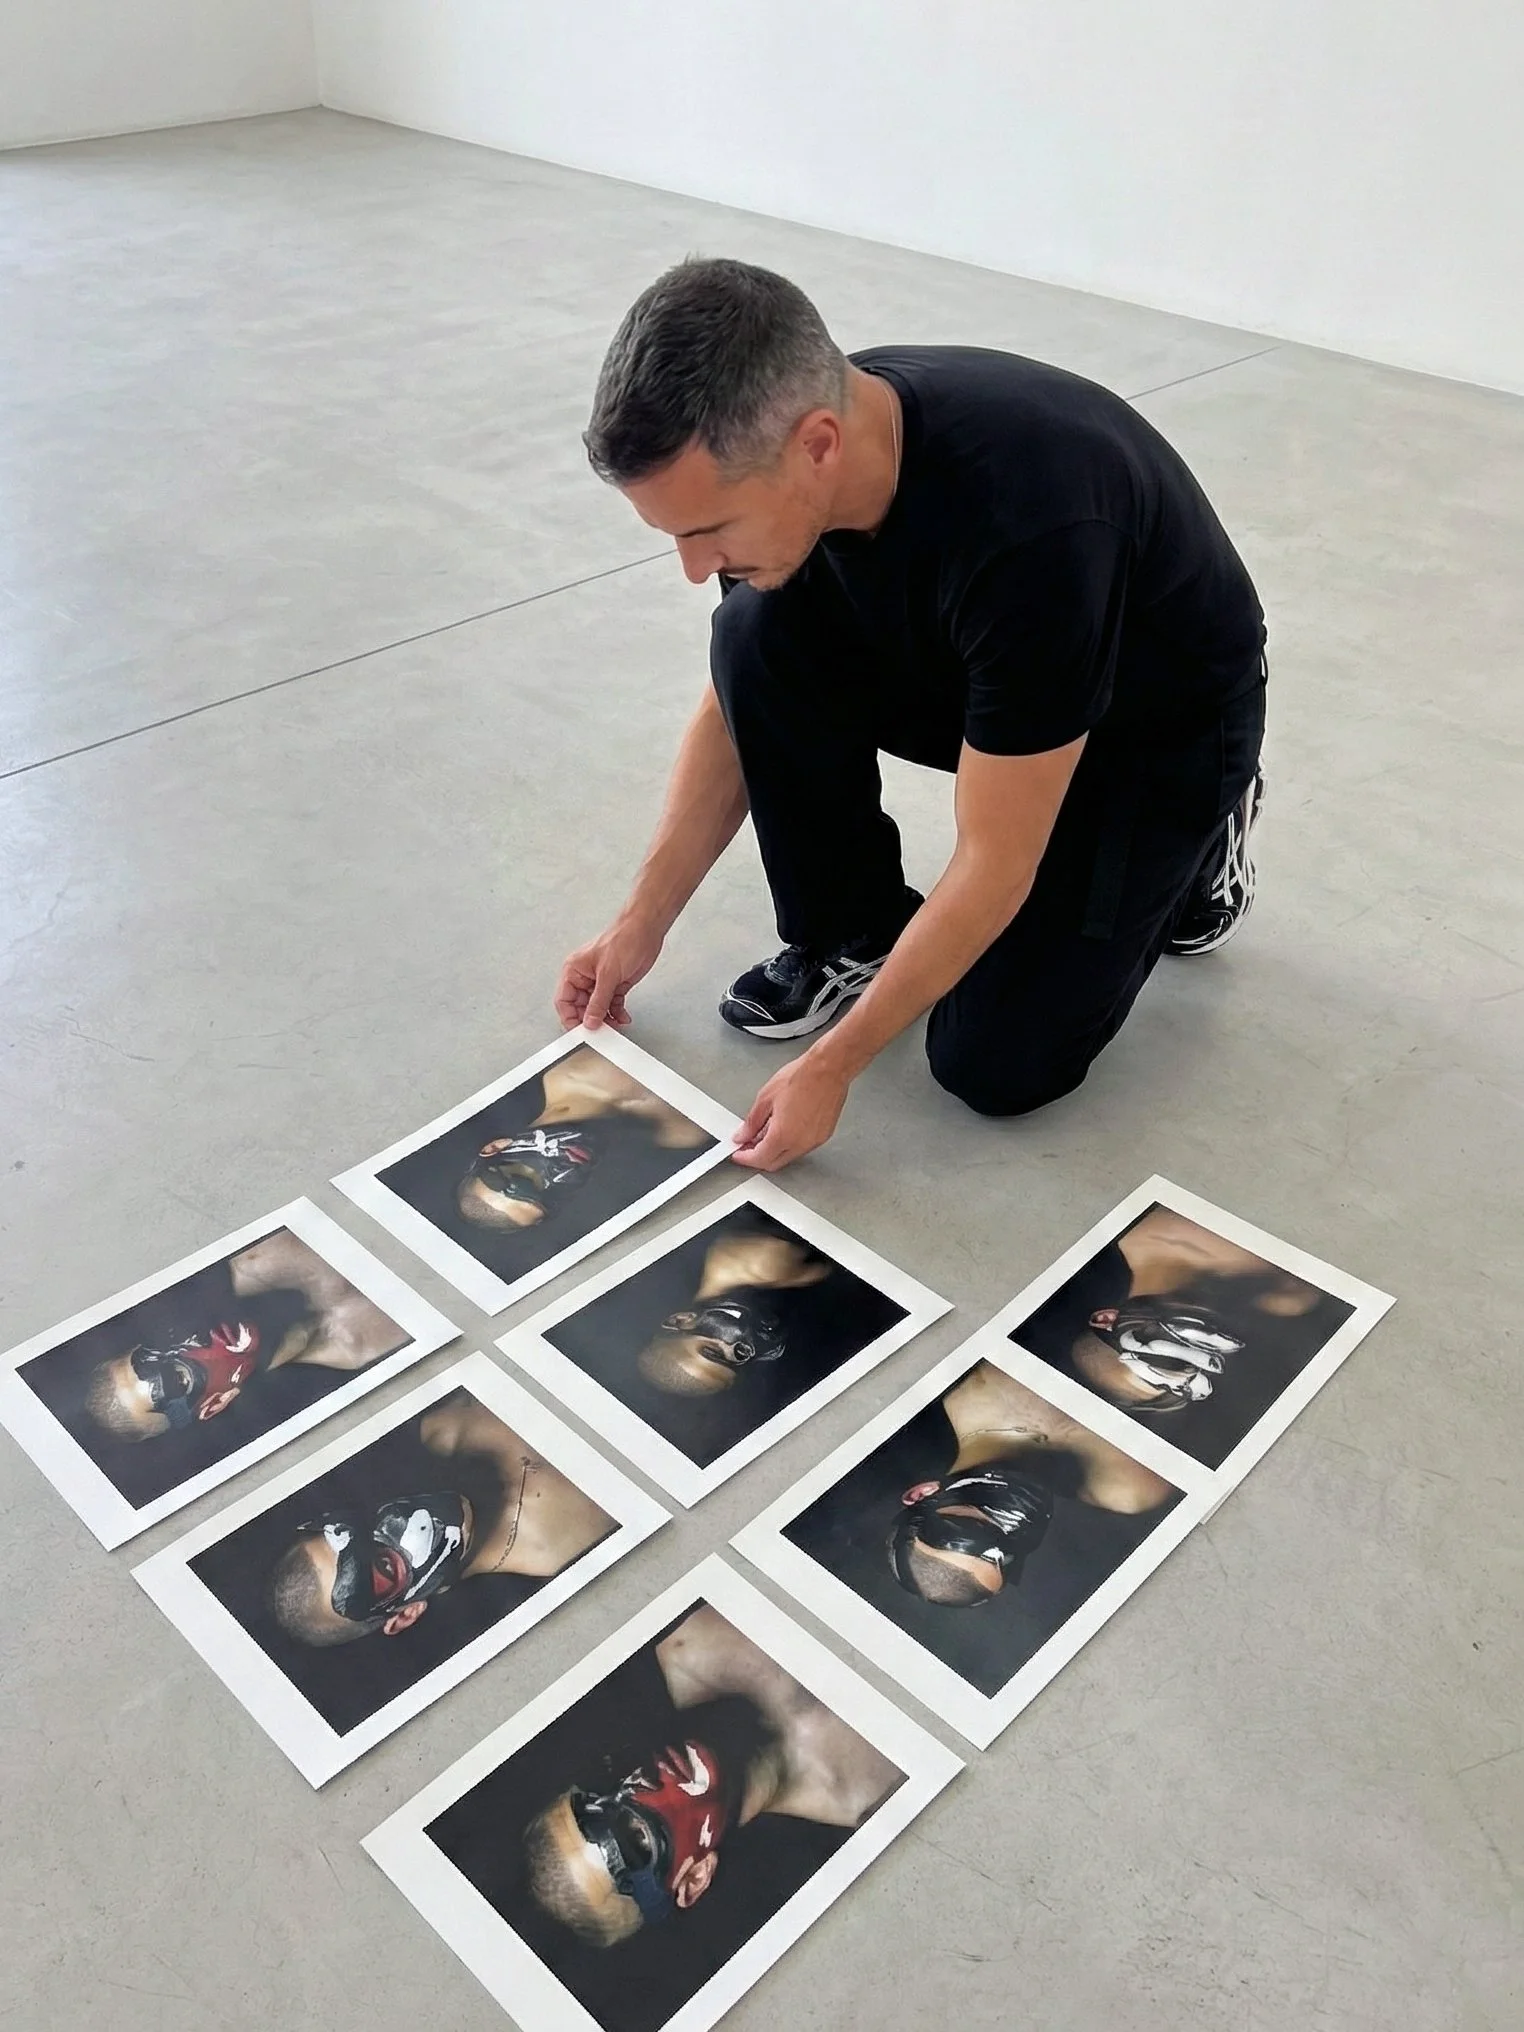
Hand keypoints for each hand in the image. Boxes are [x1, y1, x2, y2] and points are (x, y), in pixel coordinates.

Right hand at [555, 914, 663, 1029]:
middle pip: (580, 1008)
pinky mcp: (616, 984)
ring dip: (605, 1019)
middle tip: (600, 1031)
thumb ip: (599, 1001)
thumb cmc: (623, 939)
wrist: (646, 930)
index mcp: (573, 971)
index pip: (564, 1001)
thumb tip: (590, 1021)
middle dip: (590, 1020)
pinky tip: (623, 1018)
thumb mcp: (608, 974)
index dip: (570, 1018)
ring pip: (597, 1008)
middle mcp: (584, 977)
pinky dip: (617, 1013)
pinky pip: (612, 1005)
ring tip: (614, 1026)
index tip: (580, 1031)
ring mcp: (600, 982)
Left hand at [731, 1050, 851, 1172]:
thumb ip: (751, 1123)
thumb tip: (742, 1135)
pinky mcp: (823, 1136)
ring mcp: (814, 1142)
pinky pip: (802, 1148)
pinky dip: (789, 1144)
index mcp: (783, 1136)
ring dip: (774, 1150)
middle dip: (758, 1157)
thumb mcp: (766, 1098)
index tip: (738, 1153)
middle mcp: (800, 1144)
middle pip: (773, 1163)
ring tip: (765, 1131)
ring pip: (788, 1156)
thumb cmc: (801, 1078)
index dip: (745, 1158)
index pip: (759, 1159)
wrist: (828, 1069)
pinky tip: (784, 1128)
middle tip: (748, 1144)